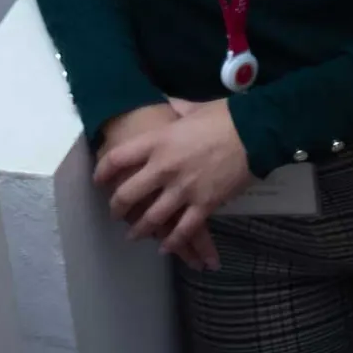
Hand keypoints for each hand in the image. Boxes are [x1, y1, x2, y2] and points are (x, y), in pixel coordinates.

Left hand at [93, 95, 249, 268]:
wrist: (252, 132)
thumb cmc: (222, 116)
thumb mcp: (189, 108)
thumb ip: (173, 110)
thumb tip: (167, 105)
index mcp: (157, 141)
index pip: (118, 159)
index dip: (103, 171)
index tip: (99, 179)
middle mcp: (164, 167)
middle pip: (129, 194)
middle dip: (118, 207)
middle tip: (115, 213)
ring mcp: (183, 189)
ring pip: (152, 218)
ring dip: (140, 230)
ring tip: (134, 236)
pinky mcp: (203, 205)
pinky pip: (182, 229)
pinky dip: (172, 241)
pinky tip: (164, 247)